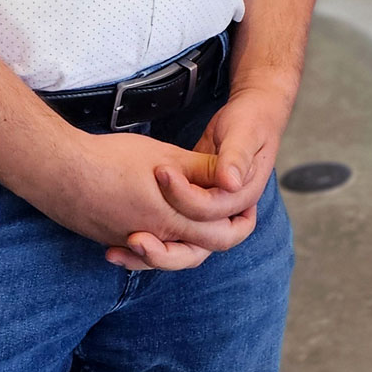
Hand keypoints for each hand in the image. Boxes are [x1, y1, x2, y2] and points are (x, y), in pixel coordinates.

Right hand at [21, 130, 253, 272]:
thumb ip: (200, 170)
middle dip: (220, 235)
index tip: (246, 208)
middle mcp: (154, 240)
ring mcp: (129, 243)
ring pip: (168, 255)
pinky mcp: (110, 239)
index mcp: (173, 220)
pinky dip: (153, 247)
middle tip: (234, 219)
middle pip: (197, 253)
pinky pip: (140, 252)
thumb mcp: (165, 157)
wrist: (58, 174)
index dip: (240, 222)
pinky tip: (151, 236)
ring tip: (199, 227)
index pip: (221, 234)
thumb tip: (228, 176)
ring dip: (185, 246)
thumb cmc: (111, 160)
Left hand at [118, 85, 287, 269]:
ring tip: (117, 250)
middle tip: (133, 238)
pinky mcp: (190, 210)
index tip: (158, 185)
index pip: (216, 220)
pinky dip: (145, 247)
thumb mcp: (242, 135)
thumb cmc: (250, 122)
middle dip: (163, 251)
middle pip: (195, 249)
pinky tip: (116, 246)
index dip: (186, 207)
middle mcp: (225, 213)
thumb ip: (233, 159)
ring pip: (180, 252)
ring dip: (150, 256)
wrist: (255, 116)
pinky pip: (169, 241)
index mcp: (243, 196)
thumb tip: (229, 184)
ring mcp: (207, 214)